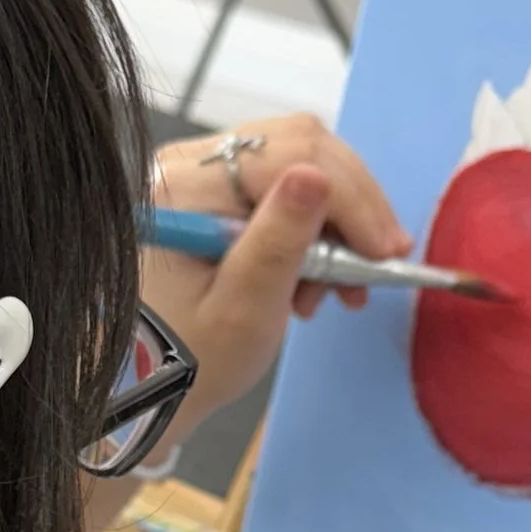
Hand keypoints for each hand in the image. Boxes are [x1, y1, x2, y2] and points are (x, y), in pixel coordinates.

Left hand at [146, 116, 409, 435]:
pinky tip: (315, 282)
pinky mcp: (218, 194)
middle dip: (351, 208)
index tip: (385, 253)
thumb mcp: (243, 308)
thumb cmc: (188, 357)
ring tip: (341, 289)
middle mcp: (190, 164)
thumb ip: (279, 240)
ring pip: (301, 167)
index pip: (291, 154)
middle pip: (300, 148)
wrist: (145, 383)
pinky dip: (315, 233)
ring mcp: (204, 175)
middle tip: (378, 264)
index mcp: (187, 185)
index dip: (351, 199)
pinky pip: (285, 190)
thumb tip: (316, 176)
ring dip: (338, 225)